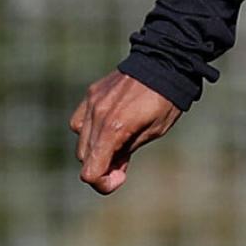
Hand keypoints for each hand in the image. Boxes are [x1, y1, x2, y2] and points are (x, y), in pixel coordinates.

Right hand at [69, 71, 181, 193]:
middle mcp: (97, 115)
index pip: (90, 171)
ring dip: (95, 149)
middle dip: (102, 167)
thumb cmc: (166, 101)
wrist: (166, 62)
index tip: (121, 176)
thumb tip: (110, 168)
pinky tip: (107, 129)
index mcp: (115, 128)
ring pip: (80, 141)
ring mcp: (91, 103)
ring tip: (119, 143)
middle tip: (124, 163)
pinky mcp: (91, 94)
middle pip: (85, 159)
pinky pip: (79, 122)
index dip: (103, 183)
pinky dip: (90, 131)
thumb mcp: (153, 132)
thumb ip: (126, 151)